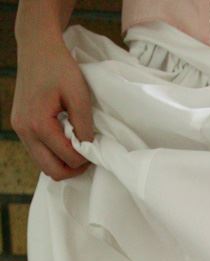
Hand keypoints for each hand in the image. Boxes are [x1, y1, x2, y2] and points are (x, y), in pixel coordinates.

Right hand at [11, 33, 94, 181]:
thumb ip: (84, 125)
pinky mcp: (20, 126)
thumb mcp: (79, 94)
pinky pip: (38, 152)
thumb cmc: (59, 67)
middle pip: (51, 170)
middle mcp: (24, 130)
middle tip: (88, 157)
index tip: (96, 148)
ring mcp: (19, 129)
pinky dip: (53, 154)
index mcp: (38, 123)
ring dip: (63, 163)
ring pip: (43, 164)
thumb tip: (88, 149)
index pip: (67, 158)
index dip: (86, 159)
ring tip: (78, 148)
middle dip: (73, 169)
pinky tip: (66, 141)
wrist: (37, 47)